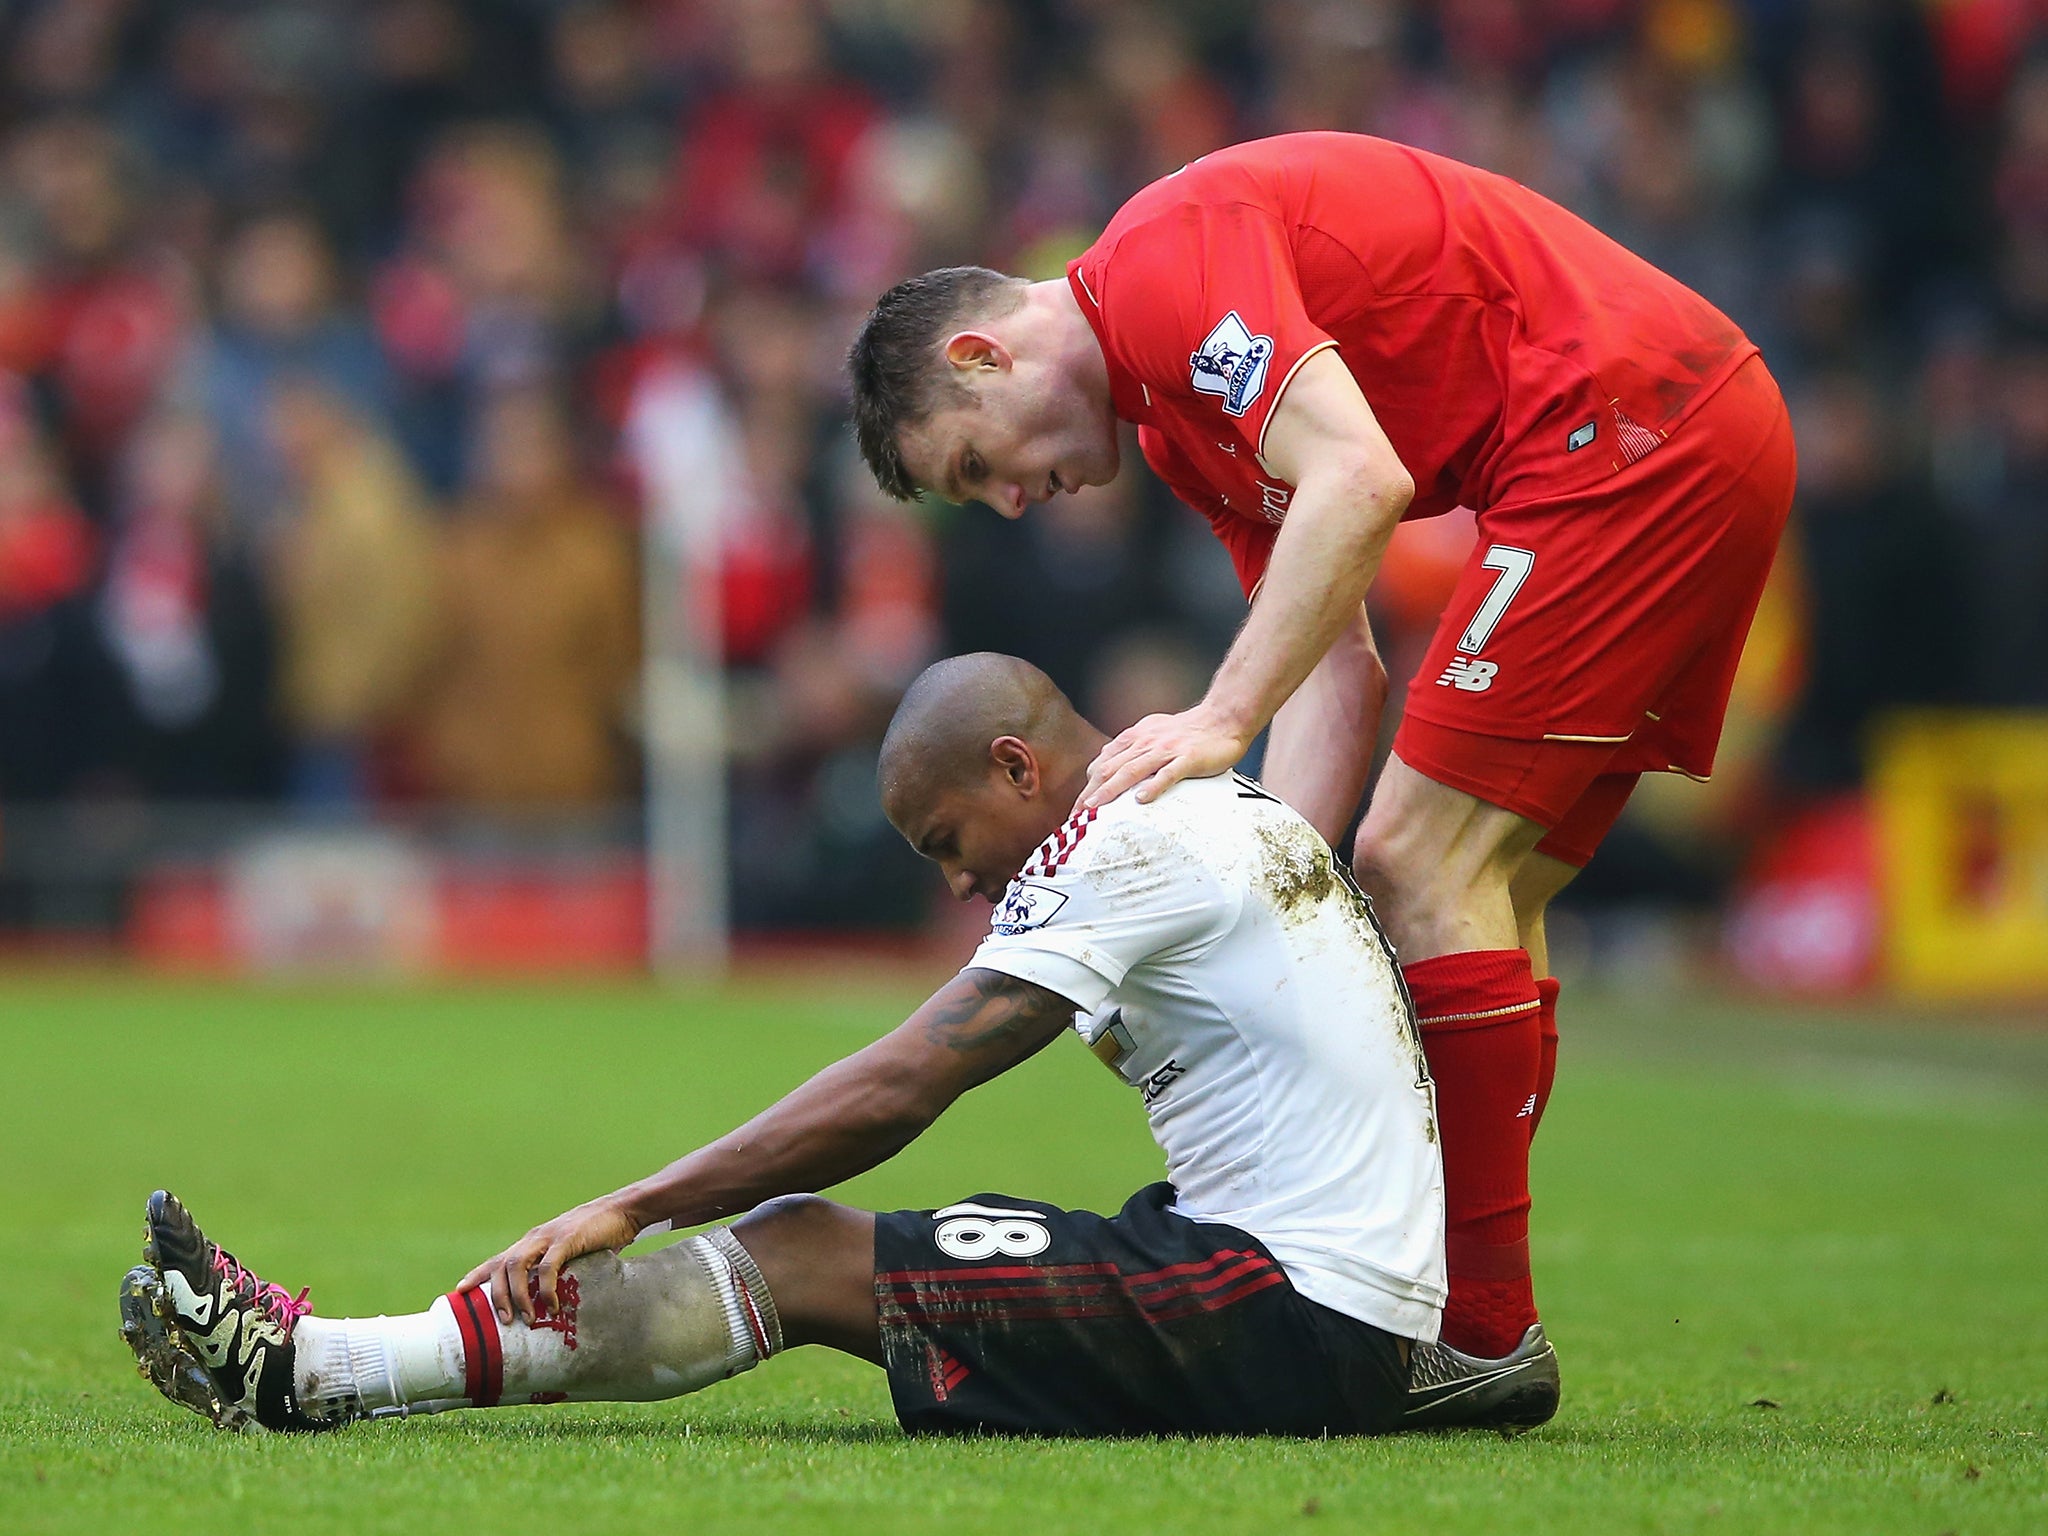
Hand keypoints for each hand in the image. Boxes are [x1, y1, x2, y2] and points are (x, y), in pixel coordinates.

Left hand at [458, 1196, 640, 1324]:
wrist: (623, 1210)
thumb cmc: (598, 1235)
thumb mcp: (572, 1254)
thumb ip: (559, 1271)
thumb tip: (554, 1303)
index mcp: (533, 1242)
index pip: (497, 1259)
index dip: (477, 1275)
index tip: (460, 1292)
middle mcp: (535, 1238)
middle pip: (502, 1266)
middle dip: (497, 1295)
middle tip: (504, 1322)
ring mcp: (549, 1236)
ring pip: (518, 1265)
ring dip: (518, 1295)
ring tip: (527, 1319)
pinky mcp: (567, 1239)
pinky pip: (548, 1267)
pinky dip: (546, 1288)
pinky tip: (553, 1306)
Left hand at [1080, 704, 1250, 810]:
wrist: (1222, 718)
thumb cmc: (1188, 730)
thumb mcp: (1152, 732)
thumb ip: (1131, 747)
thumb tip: (1108, 762)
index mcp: (1135, 738)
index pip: (1103, 763)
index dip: (1087, 786)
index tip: (1078, 808)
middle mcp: (1145, 742)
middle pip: (1110, 769)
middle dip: (1090, 793)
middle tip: (1077, 817)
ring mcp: (1166, 750)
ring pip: (1131, 771)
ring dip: (1110, 790)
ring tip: (1094, 809)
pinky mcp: (1187, 758)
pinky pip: (1168, 773)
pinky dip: (1153, 786)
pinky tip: (1141, 799)